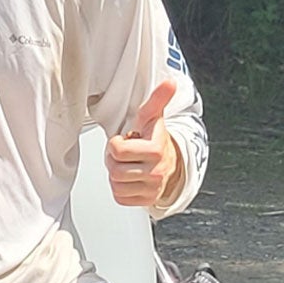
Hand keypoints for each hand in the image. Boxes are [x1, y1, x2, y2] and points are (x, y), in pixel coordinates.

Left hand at [107, 78, 182, 206]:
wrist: (169, 162)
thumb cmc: (154, 138)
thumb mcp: (152, 117)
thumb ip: (158, 99)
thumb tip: (170, 81)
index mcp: (156, 150)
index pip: (117, 150)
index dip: (116, 144)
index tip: (126, 140)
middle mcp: (157, 172)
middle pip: (114, 170)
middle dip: (114, 161)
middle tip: (125, 155)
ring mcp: (153, 188)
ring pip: (116, 185)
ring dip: (116, 175)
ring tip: (128, 165)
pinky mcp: (147, 201)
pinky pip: (120, 197)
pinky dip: (120, 189)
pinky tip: (130, 178)